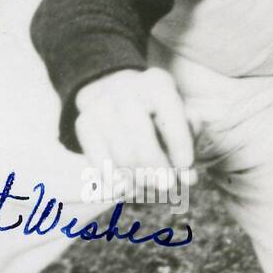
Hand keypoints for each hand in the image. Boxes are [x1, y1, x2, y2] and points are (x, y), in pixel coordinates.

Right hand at [75, 68, 195, 191]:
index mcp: (157, 83)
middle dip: (155, 163)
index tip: (186, 166)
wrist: (119, 101)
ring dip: (136, 177)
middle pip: (140, 130)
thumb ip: (188, 149)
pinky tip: (124, 188)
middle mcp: (126, 87)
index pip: (169, 110)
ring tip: (148, 189)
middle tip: (166, 186)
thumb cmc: (160, 118)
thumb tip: (189, 180)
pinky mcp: (84, 122)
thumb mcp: (180, 123)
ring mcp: (101, 103)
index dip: (179, 141)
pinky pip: (97, 157)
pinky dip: (112, 178)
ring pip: (119, 149)